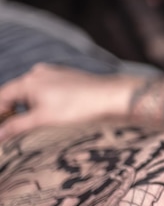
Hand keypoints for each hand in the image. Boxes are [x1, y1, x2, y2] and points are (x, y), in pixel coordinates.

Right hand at [0, 63, 135, 140]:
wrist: (110, 96)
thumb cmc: (77, 107)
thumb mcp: (43, 119)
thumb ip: (17, 126)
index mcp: (28, 81)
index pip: (2, 97)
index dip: (0, 114)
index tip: (2, 130)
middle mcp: (38, 73)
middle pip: (15, 94)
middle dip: (11, 112)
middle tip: (12, 131)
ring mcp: (53, 74)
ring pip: (32, 93)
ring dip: (28, 108)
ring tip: (33, 125)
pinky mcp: (66, 78)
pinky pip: (47, 90)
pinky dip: (43, 102)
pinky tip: (51, 114)